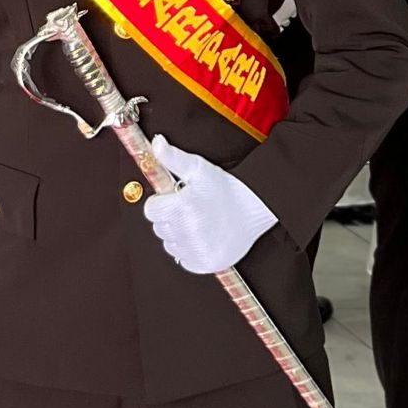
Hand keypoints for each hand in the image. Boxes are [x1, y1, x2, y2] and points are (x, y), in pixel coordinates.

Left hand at [143, 134, 277, 274]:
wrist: (256, 206)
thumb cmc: (227, 187)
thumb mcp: (198, 167)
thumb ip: (172, 157)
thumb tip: (155, 143)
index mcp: (180, 208)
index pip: (151, 210)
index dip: (162, 202)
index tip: (175, 199)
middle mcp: (186, 231)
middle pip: (159, 228)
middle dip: (170, 217)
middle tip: (190, 209)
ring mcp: (196, 249)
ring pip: (170, 245)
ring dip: (178, 235)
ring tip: (198, 222)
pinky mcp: (205, 263)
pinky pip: (184, 259)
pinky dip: (190, 251)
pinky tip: (203, 236)